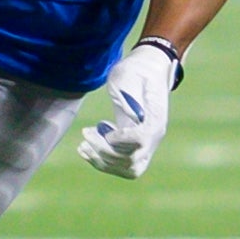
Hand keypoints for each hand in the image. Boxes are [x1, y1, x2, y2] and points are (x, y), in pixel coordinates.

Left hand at [78, 40, 176, 179]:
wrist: (148, 70)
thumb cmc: (136, 69)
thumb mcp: (128, 74)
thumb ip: (127, 92)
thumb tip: (127, 115)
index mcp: (156, 116)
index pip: (141, 139)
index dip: (121, 139)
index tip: (104, 125)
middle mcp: (154, 135)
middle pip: (132, 160)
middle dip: (104, 151)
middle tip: (85, 133)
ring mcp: (147, 144)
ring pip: (128, 169)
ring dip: (102, 161)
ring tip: (83, 145)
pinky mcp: (136, 147)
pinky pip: (123, 165)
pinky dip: (103, 162)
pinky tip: (87, 149)